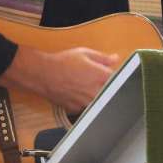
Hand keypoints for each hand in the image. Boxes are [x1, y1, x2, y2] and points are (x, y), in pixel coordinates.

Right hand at [5, 46, 119, 111]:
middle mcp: (97, 92)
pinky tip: (77, 94)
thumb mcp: (85, 53)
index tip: (114, 76)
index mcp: (102, 76)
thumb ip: (103, 58)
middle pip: (110, 94)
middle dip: (107, 88)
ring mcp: (87, 103)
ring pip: (99, 102)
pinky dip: (85, 102)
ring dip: (96, 96)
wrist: (43, 74)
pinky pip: (86, 107)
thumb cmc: (63, 62)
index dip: (117, 78)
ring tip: (84, 87)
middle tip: (97, 82)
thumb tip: (116, 59)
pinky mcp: (77, 110)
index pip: (120, 80)